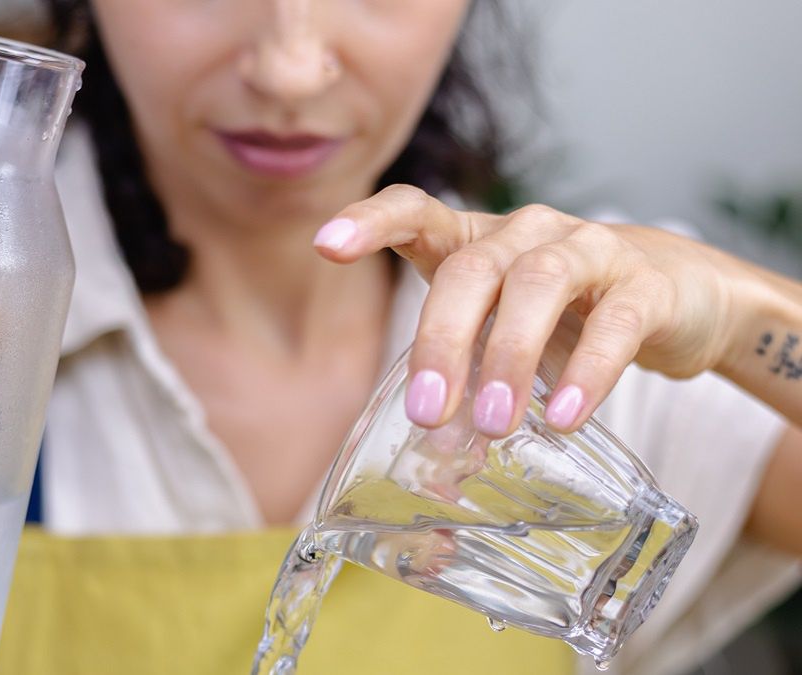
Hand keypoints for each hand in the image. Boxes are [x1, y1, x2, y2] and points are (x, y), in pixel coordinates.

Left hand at [313, 185, 739, 436]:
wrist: (677, 297)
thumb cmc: (564, 313)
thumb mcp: (500, 326)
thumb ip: (465, 366)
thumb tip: (430, 437)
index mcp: (476, 241)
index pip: (417, 210)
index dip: (371, 220)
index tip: (326, 244)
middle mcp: (527, 233)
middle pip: (472, 269)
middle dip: (443, 340)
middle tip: (428, 413)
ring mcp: (590, 249)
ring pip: (538, 284)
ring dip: (509, 356)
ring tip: (496, 424)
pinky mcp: (646, 284)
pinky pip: (614, 323)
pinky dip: (587, 372)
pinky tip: (565, 418)